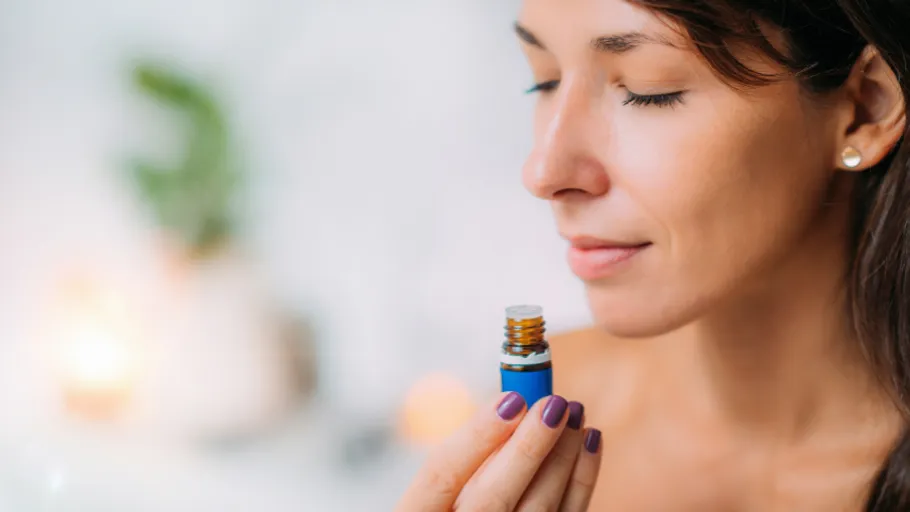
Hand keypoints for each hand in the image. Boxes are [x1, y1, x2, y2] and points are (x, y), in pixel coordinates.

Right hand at [395, 392, 602, 510]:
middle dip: (528, 448)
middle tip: (553, 404)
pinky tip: (589, 441)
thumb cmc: (458, 502)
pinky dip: (581, 480)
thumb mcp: (440, 487)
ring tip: (574, 411)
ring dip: (562, 459)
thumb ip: (467, 458)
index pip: (441, 474)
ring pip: (538, 511)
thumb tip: (513, 405)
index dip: (476, 436)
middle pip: (492, 499)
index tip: (510, 400)